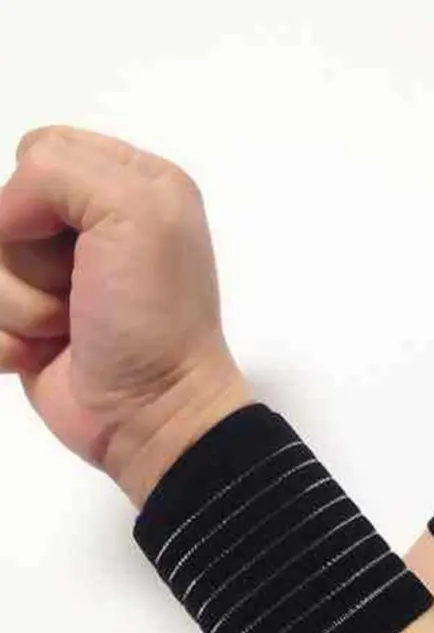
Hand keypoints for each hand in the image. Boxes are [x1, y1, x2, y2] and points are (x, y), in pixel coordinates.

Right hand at [0, 128, 250, 505]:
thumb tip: (6, 218)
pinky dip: (6, 340)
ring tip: (67, 329)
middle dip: (28, 258)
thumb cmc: (150, 315)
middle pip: (3, 212)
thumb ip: (61, 171)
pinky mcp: (30, 322)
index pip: (42, 151)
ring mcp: (57, 277)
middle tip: (78, 291)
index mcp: (133, 186)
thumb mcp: (136, 215)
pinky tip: (44, 356)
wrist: (151, 413)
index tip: (77, 239)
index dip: (39, 194)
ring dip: (20, 306)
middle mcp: (96, 226)